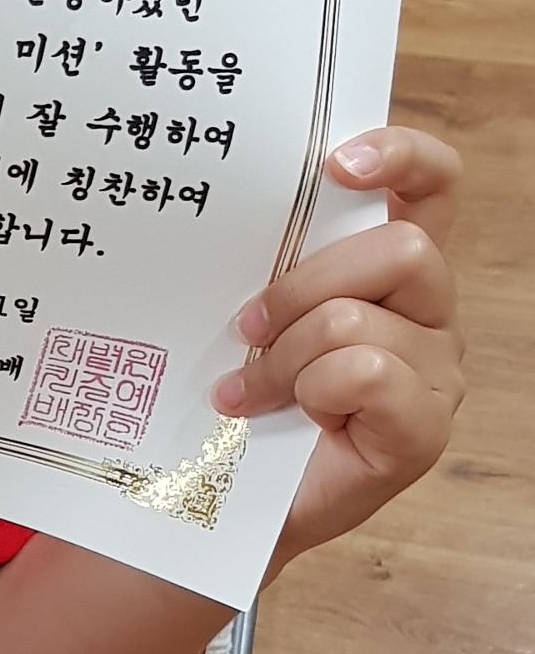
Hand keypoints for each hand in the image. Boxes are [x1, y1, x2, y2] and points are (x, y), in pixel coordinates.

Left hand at [216, 127, 464, 563]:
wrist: (221, 496)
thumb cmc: (237, 392)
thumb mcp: (248, 308)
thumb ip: (266, 254)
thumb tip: (218, 190)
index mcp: (388, 264)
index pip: (432, 185)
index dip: (402, 156)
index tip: (337, 162)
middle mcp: (427, 310)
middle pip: (403, 248)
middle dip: (305, 284)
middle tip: (246, 323)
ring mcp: (435, 370)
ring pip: (361, 319)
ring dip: (287, 353)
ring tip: (249, 387)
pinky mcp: (424, 428)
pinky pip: (369, 375)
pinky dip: (309, 391)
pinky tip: (280, 414)